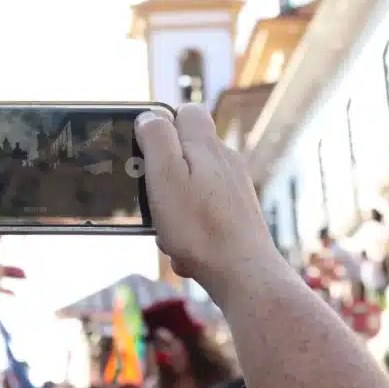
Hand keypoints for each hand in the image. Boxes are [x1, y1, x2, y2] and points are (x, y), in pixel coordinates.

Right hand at [134, 104, 275, 284]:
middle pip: (185, 153)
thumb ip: (156, 139)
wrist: (244, 276)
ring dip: (173, 208)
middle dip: (162, 176)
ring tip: (169, 232)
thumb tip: (149, 116)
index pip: (186, 111)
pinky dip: (189, 229)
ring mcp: (235, 189)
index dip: (162, 126)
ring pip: (191, 188)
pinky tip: (186, 250)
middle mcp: (226, 161)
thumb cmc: (199, 228)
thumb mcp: (165, 176)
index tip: (145, 153)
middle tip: (152, 200)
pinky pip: (203, 214)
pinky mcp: (238, 214)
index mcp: (207, 146)